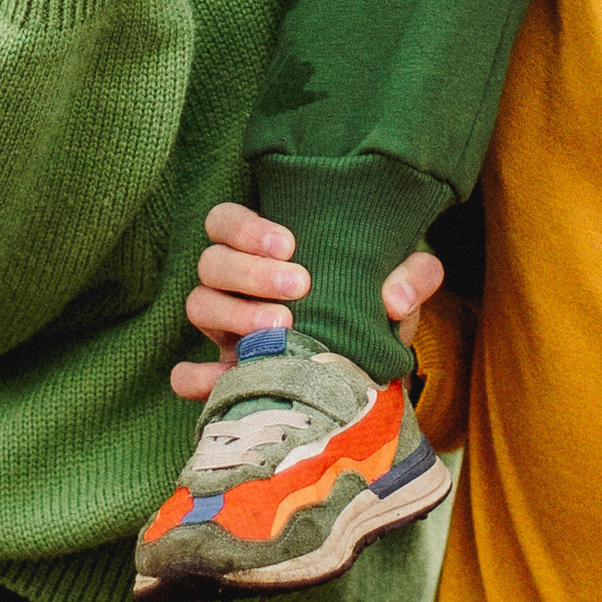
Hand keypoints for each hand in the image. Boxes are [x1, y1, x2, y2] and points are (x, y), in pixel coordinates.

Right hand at [167, 200, 444, 399]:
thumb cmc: (374, 313)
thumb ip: (414, 276)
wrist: (373, 370)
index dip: (245, 228)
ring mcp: (226, 329)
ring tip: (282, 325)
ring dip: (234, 312)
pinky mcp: (225, 374)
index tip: (290, 245)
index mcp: (265, 253)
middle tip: (299, 286)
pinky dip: (196, 378)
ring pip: (199, 305)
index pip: (225, 221)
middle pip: (211, 262)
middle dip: (250, 270)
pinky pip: (187, 375)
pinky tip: (223, 380)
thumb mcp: (401, 289)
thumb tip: (394, 298)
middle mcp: (236, 285)